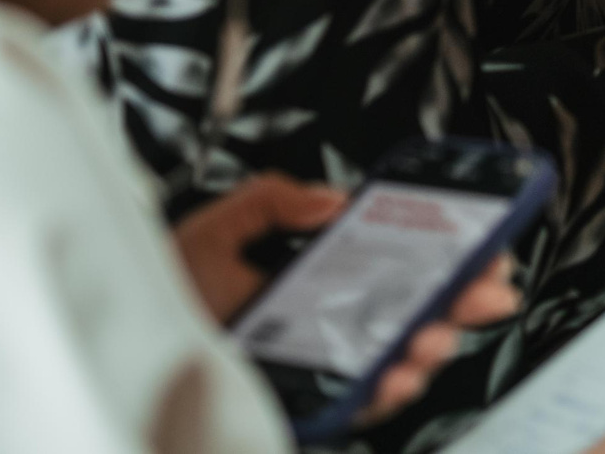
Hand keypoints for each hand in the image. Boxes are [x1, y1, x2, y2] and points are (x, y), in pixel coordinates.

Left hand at [172, 175, 521, 425]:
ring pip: (396, 363)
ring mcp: (324, 369)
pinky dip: (385, 389)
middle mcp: (333, 329)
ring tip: (438, 332)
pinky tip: (398, 371)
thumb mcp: (217, 229)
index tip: (483, 243)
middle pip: (415, 316)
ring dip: (430, 347)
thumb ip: (272, 200)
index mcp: (323, 284)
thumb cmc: (160, 293)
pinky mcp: (307, 405)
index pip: (401, 270)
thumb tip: (330, 200)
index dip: (450, 259)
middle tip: (490, 288)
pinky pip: (356, 404)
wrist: (115, 339)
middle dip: (462, 301)